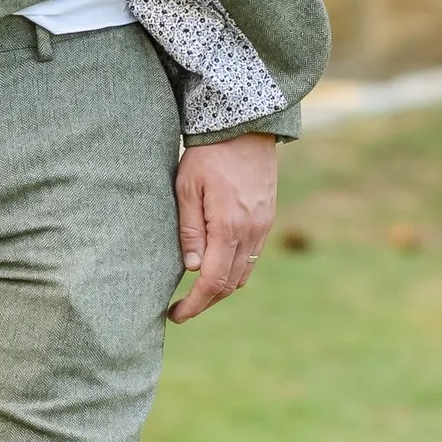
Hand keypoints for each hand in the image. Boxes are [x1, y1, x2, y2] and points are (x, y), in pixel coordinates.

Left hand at [168, 133, 278, 321]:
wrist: (245, 127)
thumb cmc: (208, 155)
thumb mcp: (187, 189)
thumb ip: (189, 231)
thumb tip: (191, 269)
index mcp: (229, 228)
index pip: (212, 282)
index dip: (194, 305)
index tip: (175, 315)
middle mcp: (251, 233)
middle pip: (230, 285)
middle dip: (205, 302)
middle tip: (181, 309)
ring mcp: (263, 227)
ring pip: (243, 274)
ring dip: (220, 289)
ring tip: (195, 292)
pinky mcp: (266, 219)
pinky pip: (251, 257)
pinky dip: (233, 271)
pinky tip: (215, 267)